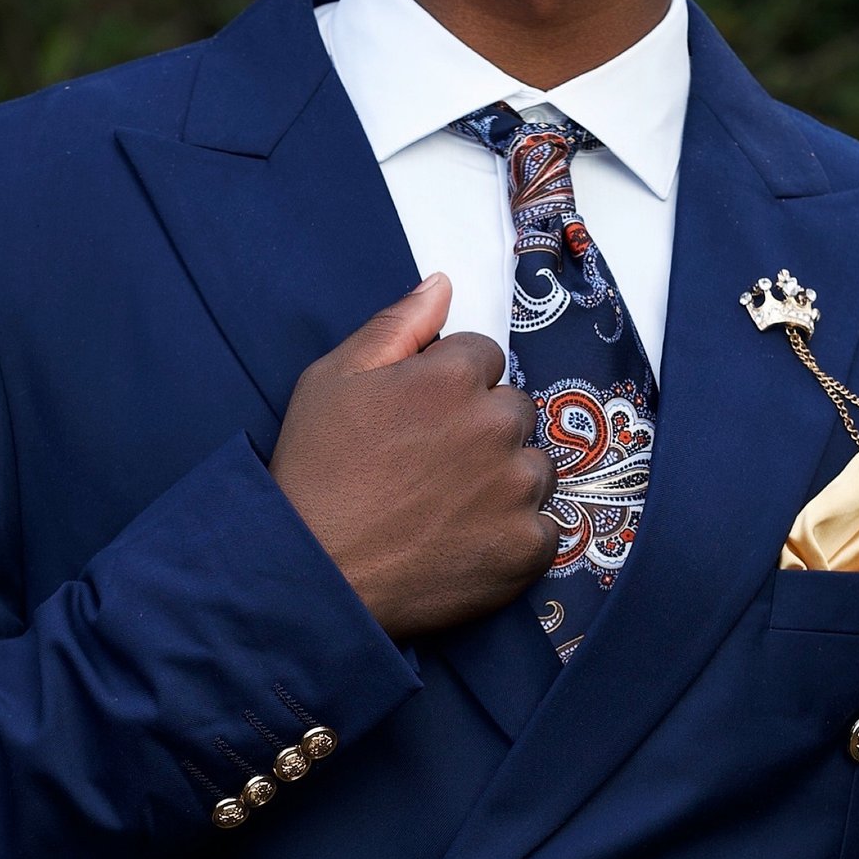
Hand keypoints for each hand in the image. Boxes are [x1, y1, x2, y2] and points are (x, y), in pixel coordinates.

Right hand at [273, 274, 556, 643]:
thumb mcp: (334, 379)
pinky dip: (513, 537)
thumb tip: (443, 284)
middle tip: (429, 469)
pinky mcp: (527, 546)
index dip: (450, 387)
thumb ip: (397, 325)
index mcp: (453, 377)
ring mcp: (517, 488)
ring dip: (505, 482)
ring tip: (447, 509)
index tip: (418, 421)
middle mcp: (496, 424)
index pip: (485, 357)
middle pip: (514, 410)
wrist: (313, 574)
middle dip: (482, 430)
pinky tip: (465, 543)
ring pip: (534, 467)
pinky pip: (544, 528)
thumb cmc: (316, 473)